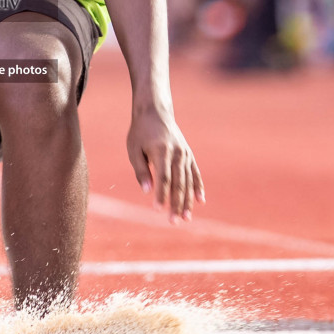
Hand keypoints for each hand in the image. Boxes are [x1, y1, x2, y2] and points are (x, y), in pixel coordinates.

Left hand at [126, 106, 202, 222]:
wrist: (155, 112)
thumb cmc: (140, 132)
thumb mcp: (134, 149)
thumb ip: (141, 170)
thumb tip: (146, 191)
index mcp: (162, 151)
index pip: (164, 178)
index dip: (161, 195)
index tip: (157, 210)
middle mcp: (177, 153)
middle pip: (178, 183)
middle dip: (176, 204)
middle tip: (174, 222)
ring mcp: (185, 154)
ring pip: (188, 181)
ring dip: (188, 200)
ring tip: (186, 218)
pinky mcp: (188, 154)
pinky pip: (195, 173)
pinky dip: (198, 187)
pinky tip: (200, 201)